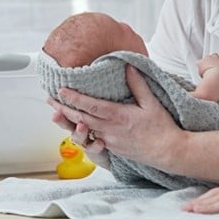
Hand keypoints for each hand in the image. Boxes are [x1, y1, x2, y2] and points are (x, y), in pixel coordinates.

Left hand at [46, 65, 181, 170]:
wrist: (168, 152)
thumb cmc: (162, 127)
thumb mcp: (152, 103)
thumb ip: (138, 85)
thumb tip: (129, 66)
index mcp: (118, 117)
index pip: (90, 106)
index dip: (74, 98)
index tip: (61, 90)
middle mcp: (110, 130)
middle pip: (81, 119)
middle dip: (63, 109)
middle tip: (50, 100)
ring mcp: (110, 141)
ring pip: (84, 130)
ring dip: (69, 121)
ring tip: (57, 112)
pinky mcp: (112, 149)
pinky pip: (93, 138)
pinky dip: (81, 131)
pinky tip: (76, 126)